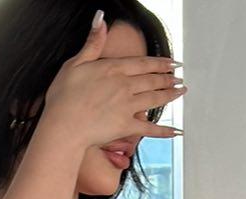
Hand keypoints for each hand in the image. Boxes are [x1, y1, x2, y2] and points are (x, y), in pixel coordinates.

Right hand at [42, 14, 184, 148]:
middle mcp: (124, 86)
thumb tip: (100, 19)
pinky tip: (176, 132)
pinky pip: (150, 129)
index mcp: (114, 69)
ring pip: (155, 99)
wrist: (64, 125)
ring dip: (170, 95)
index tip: (171, 63)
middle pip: (152, 80)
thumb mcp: (75, 62)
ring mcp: (127, 107)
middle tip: (179, 77)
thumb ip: (93, 42)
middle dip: (168, 78)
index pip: (143, 63)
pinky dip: (164, 131)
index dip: (159, 63)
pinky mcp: (126, 126)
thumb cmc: (64, 96)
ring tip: (181, 92)